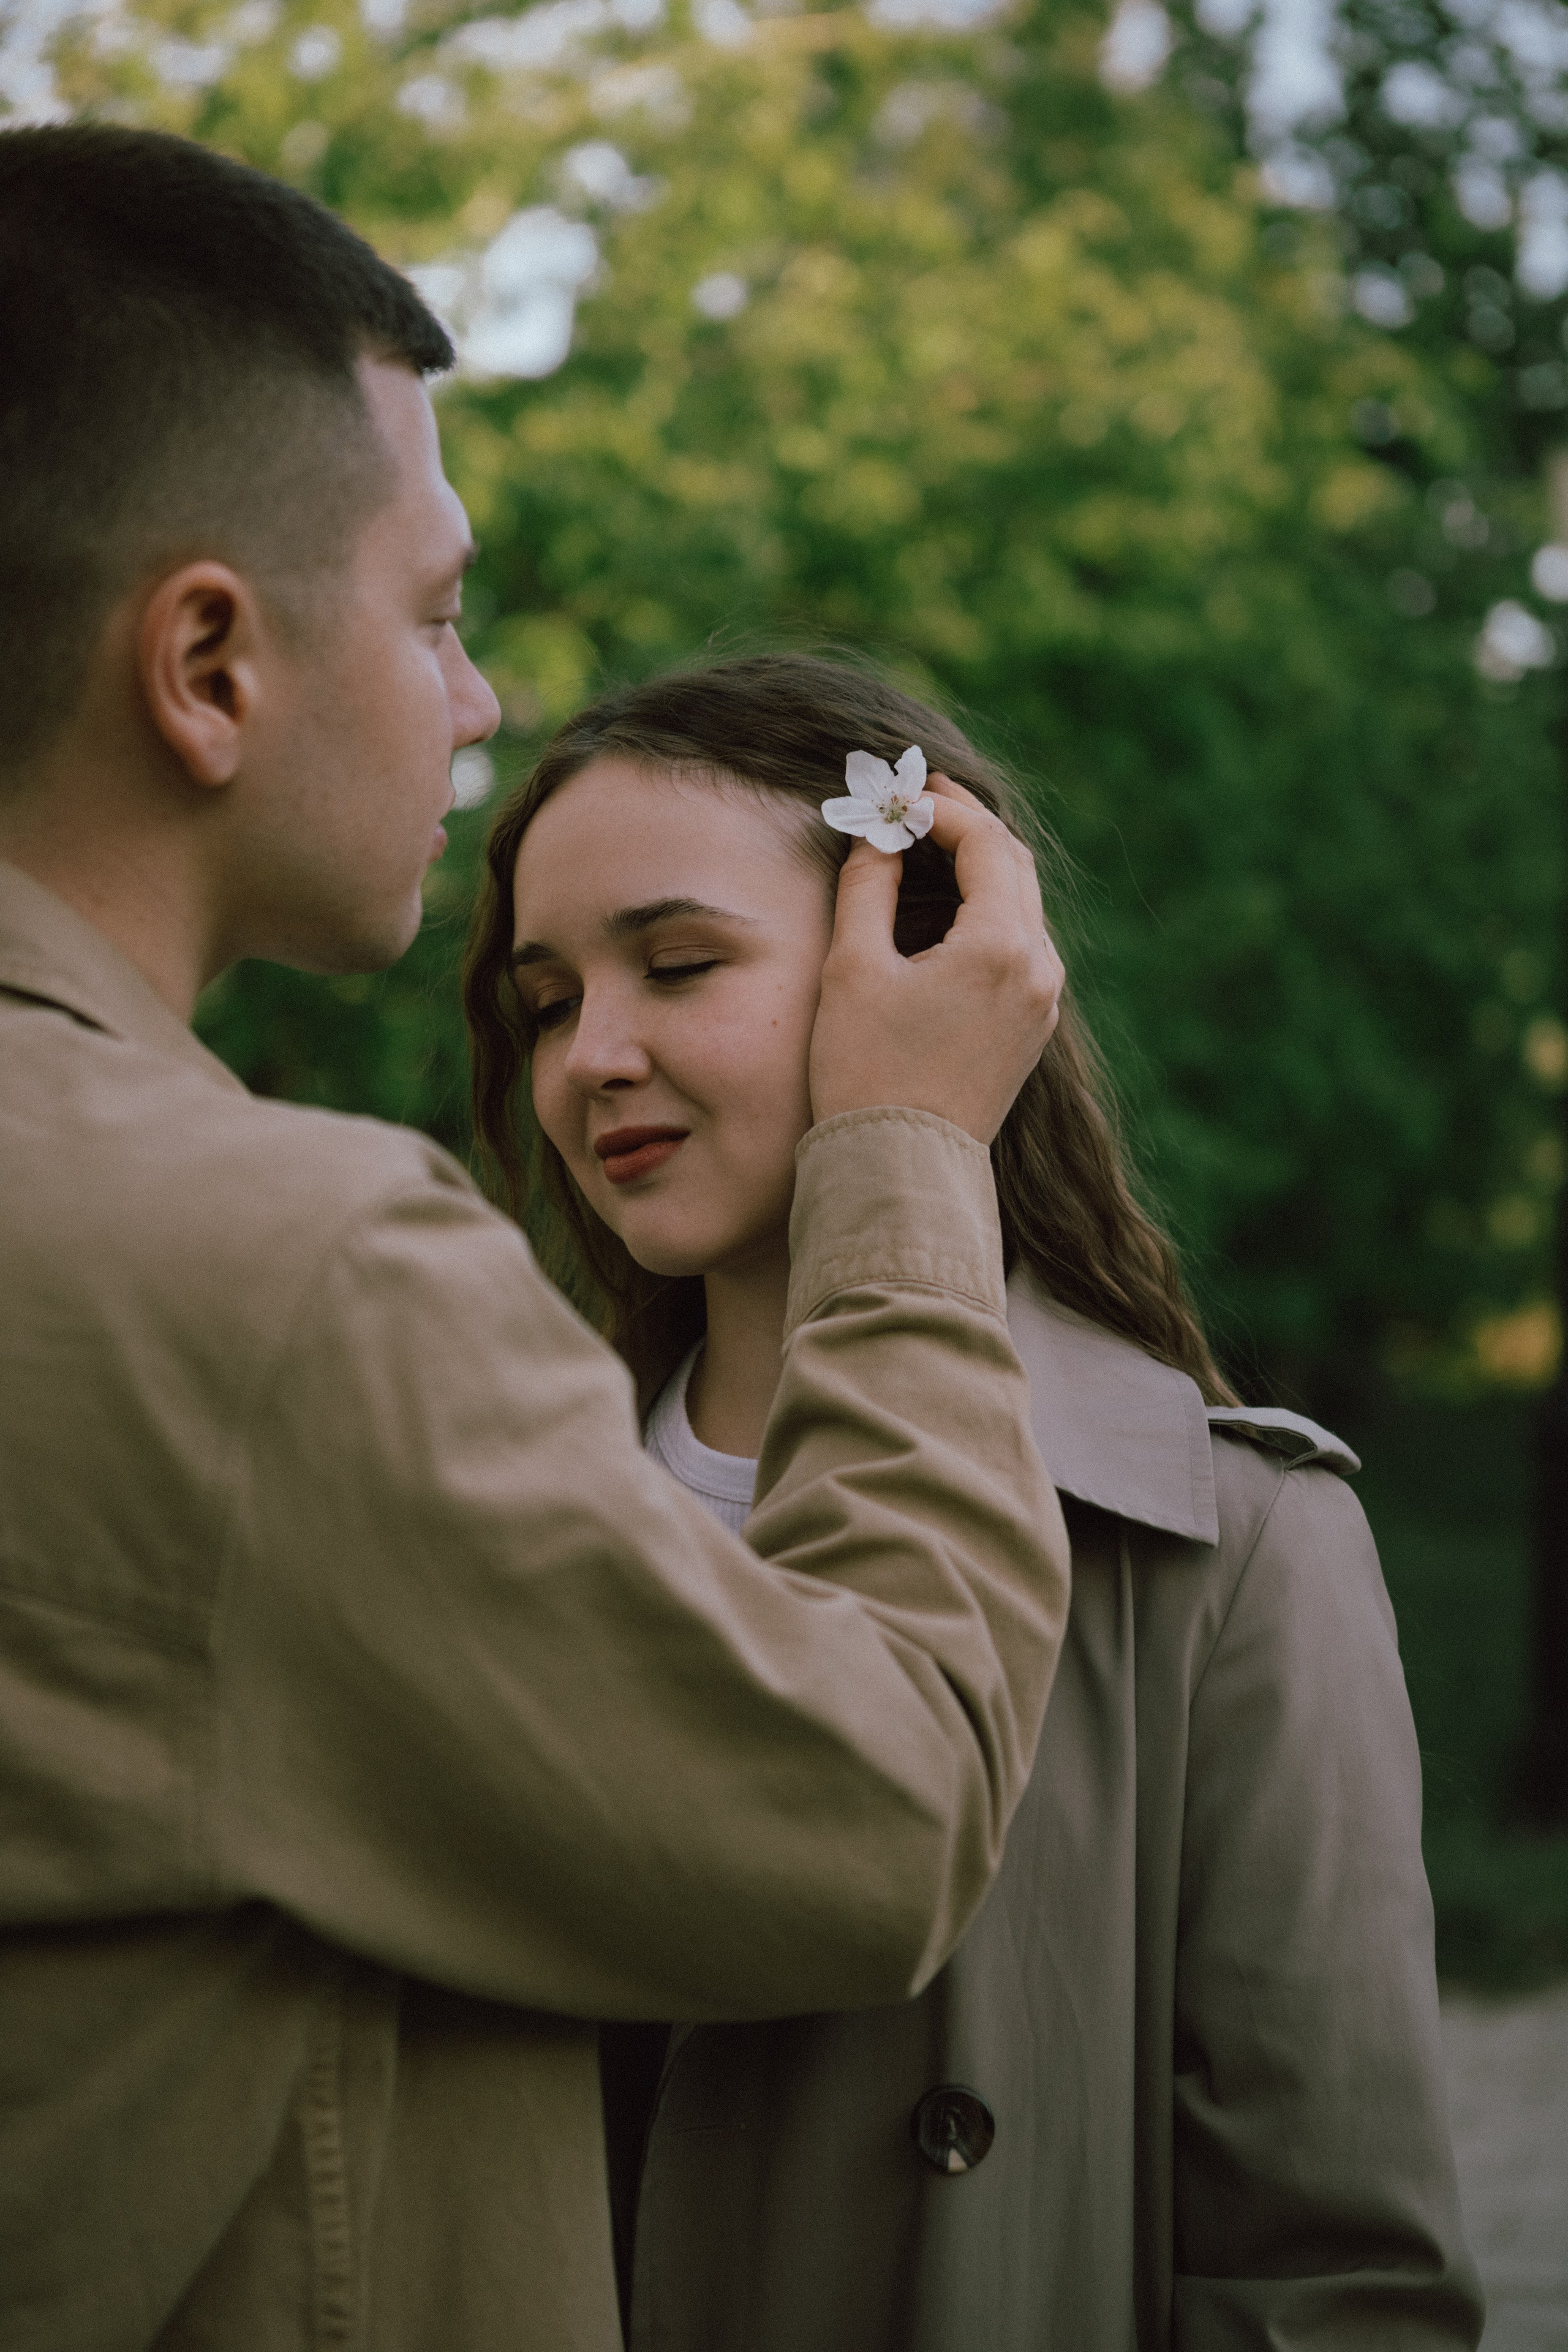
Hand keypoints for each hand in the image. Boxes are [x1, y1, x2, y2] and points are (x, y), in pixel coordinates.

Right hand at [809, 775, 1063, 1143]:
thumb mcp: (854, 967)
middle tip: (917, 803)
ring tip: (924, 848)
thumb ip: (868, 885)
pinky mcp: (1031, 1028)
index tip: (900, 792)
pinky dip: (986, 913)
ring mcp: (1042, 1001)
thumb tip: (878, 834)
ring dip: (978, 868)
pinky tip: (944, 909)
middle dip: (965, 827)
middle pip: (1013, 865)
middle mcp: (1038, 969)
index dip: (942, 808)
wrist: (898, 1169)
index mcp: (1001, 946)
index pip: (984, 843)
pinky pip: (1019, 946)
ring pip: (1021, 905)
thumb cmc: (866, 1072)